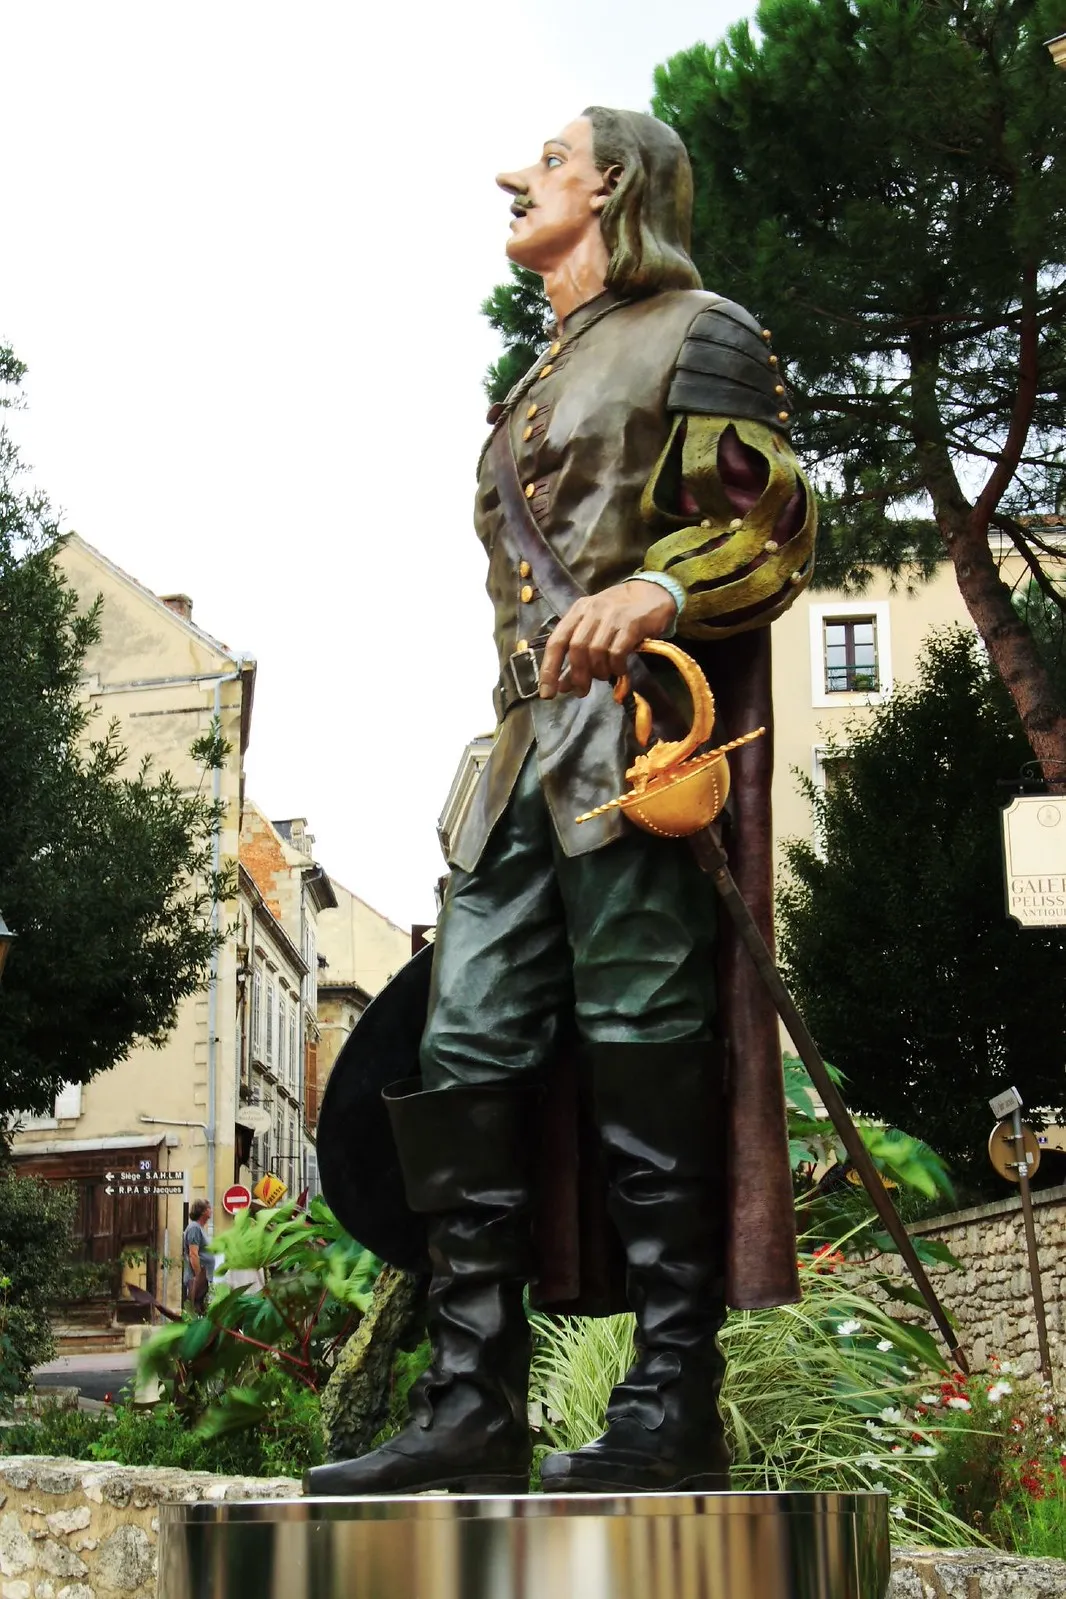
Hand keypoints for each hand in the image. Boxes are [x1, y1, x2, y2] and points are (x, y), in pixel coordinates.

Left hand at [539, 581, 675, 698]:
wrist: (653, 592)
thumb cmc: (620, 614)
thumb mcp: (595, 628)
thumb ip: (578, 655)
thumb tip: (563, 686)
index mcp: (577, 612)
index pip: (556, 642)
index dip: (549, 669)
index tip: (547, 693)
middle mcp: (592, 611)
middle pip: (576, 648)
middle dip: (578, 675)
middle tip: (582, 690)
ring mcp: (612, 616)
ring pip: (596, 651)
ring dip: (599, 671)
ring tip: (604, 676)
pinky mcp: (632, 623)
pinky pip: (617, 651)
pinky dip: (616, 666)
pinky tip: (619, 670)